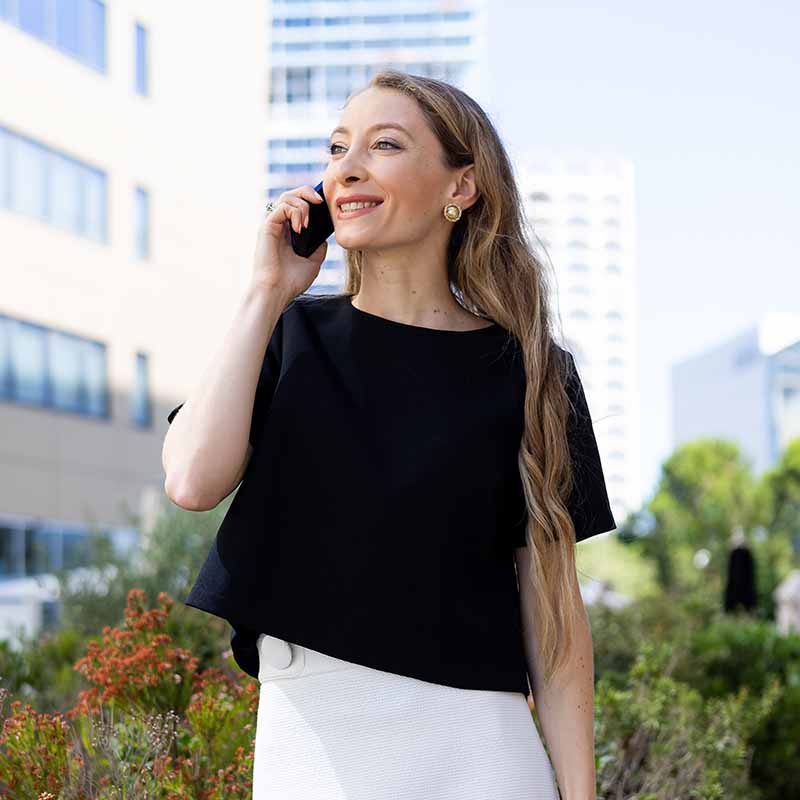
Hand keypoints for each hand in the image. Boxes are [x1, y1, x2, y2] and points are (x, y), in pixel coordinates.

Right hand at [250, 185, 328, 300]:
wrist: (277, 291)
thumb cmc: (292, 281)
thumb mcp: (314, 261)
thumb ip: (319, 246)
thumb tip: (324, 234)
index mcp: (288, 233)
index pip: (298, 205)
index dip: (311, 200)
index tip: (324, 205)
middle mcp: (279, 226)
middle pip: (291, 195)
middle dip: (308, 192)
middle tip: (320, 202)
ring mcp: (272, 225)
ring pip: (286, 197)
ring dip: (303, 205)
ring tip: (307, 224)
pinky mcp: (267, 226)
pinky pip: (283, 206)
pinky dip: (295, 212)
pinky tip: (300, 228)